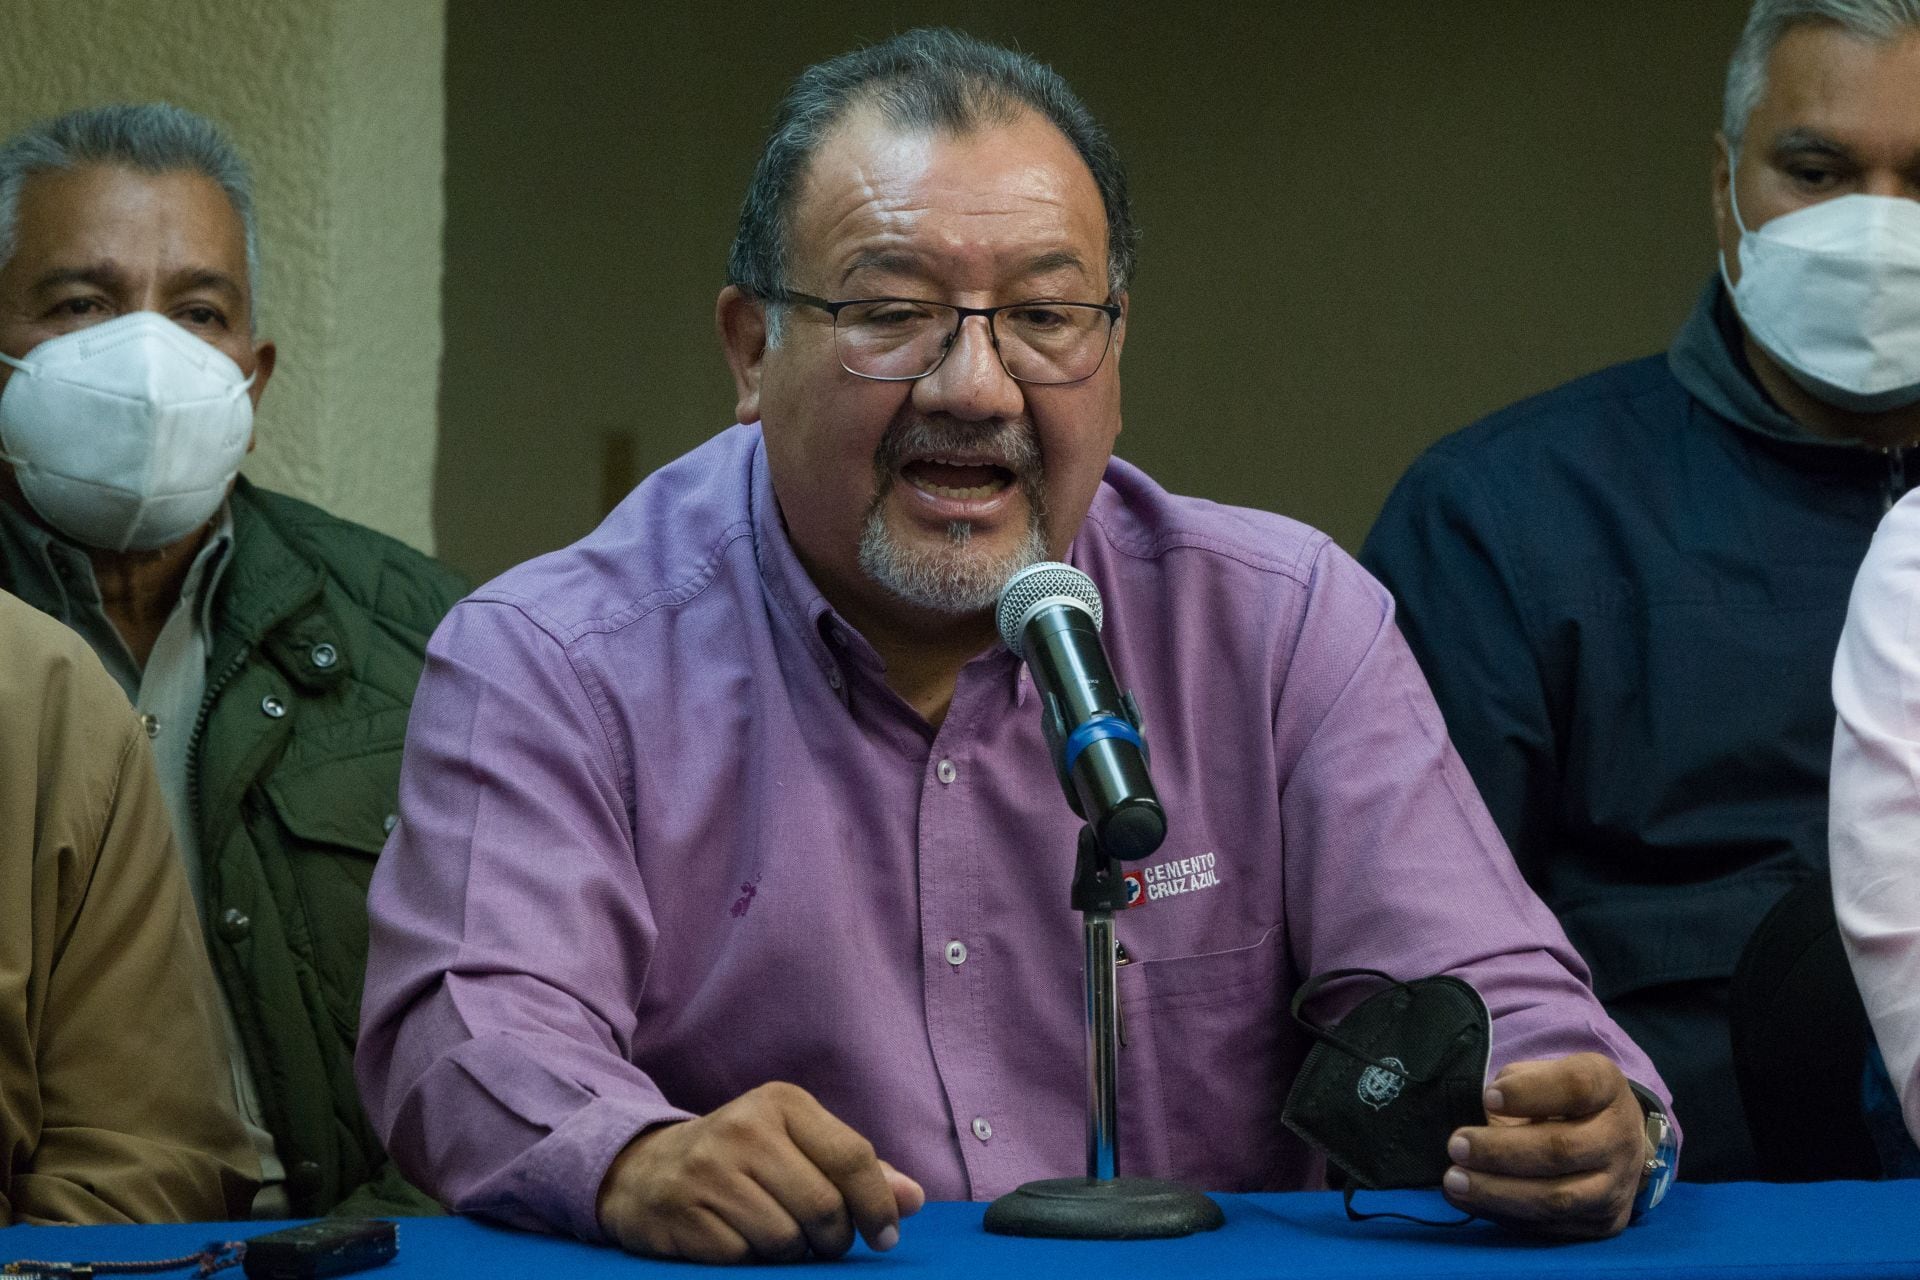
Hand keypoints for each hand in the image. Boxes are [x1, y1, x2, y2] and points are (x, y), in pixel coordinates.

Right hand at [595, 1081, 925, 1262]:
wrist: (644, 1170)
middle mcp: (744, 1128)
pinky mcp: (681, 1211)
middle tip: (824, 1241)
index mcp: (782, 1103)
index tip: (885, 1236)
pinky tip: (738, 1239)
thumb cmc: (742, 1159)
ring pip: (785, 1238)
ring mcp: (708, 1169)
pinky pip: (742, 1257)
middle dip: (834, 1238)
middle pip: (823, 1206)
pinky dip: (750, 1260)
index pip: (852, 1158)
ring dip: (791, 1252)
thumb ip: (855, 1169)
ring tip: (776, 1235)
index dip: (878, 1206)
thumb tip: (912, 1199)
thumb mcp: (797, 1145)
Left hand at [1440, 1053, 1646, 1238]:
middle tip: (1456, 1146)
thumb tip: (1490, 1107)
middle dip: (1501, 1151)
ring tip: (1454, 1180)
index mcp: (1607, 1087)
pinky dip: (1505, 1214)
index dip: (1528, 1092)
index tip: (1487, 1098)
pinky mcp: (1605, 1222)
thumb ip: (1520, 1081)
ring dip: (1498, 1192)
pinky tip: (1471, 1200)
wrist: (1616, 1141)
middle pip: (1562, 1149)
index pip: (1576, 1086)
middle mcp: (1621, 1137)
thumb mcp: (1547, 1073)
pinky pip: (1551, 1225)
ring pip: (1557, 1197)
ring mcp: (1617, 1185)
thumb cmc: (1565, 1100)